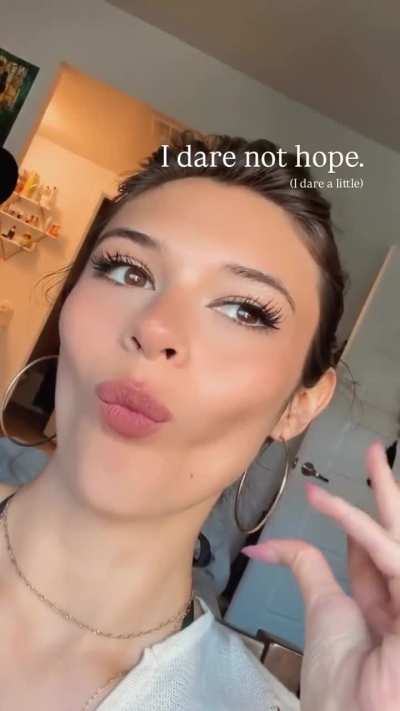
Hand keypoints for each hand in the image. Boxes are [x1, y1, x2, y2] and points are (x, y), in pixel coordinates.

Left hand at [241, 441, 399, 710]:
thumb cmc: (339, 682)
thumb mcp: (322, 609)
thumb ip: (304, 568)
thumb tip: (261, 547)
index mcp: (386, 608)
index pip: (375, 554)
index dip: (354, 522)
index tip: (323, 497)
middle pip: (395, 536)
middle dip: (387, 494)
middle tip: (376, 453)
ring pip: (397, 537)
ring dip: (385, 493)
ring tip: (373, 457)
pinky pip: (390, 556)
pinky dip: (358, 528)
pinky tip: (331, 505)